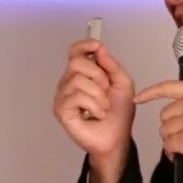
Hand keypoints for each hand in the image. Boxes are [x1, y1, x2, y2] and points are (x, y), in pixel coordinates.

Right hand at [52, 38, 135, 163]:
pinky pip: (76, 96)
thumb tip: (98, 47)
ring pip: (77, 80)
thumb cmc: (119, 114)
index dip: (83, 45)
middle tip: (106, 92)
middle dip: (98, 76)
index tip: (96, 46)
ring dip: (98, 95)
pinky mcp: (60, 110)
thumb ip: (111, 64)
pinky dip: (93, 105)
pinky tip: (95, 115)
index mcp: (83, 74)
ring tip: (102, 107)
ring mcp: (63, 96)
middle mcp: (69, 82)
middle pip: (76, 62)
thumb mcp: (122, 83)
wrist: (118, 137)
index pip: (74, 52)